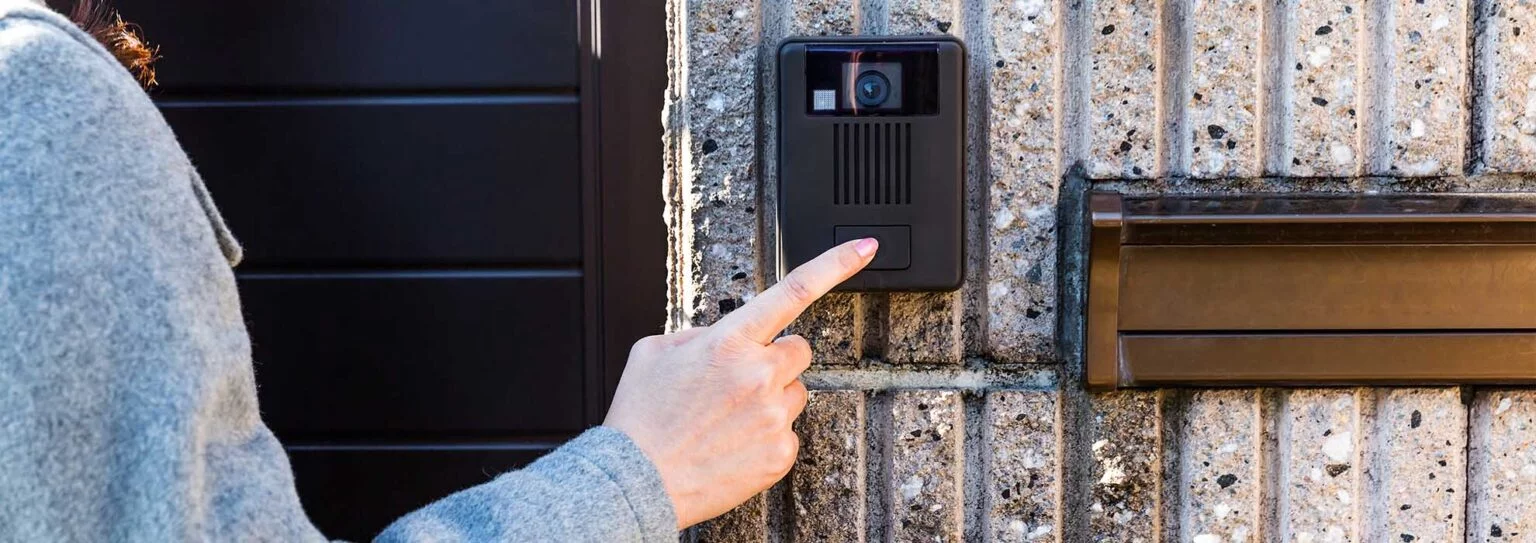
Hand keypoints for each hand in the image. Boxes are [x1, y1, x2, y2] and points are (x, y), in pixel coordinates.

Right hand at [603, 238, 878, 528]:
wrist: (637, 481)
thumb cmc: (641, 418)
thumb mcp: (653, 352)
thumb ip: (697, 334)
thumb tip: (720, 336)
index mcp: (729, 342)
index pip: (794, 291)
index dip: (836, 263)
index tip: (866, 247)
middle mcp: (759, 375)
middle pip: (799, 349)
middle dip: (775, 358)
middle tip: (738, 381)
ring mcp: (773, 416)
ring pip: (794, 392)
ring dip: (771, 397)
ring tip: (727, 418)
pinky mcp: (780, 453)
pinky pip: (787, 432)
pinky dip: (765, 435)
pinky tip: (732, 443)